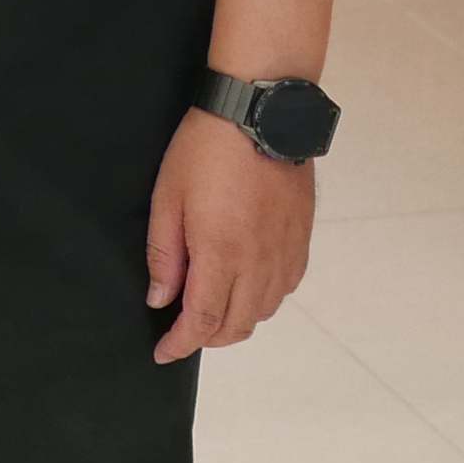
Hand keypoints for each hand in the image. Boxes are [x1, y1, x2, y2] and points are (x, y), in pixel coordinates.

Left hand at [146, 109, 312, 363]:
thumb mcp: (168, 198)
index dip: (181, 344)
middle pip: (237, 326)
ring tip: (212, 305)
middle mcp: (260, 260)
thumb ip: (164, 255)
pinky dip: (263, 299)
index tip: (163, 352)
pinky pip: (286, 287)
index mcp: (222, 252)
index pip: (203, 321)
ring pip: (264, 311)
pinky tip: (246, 284)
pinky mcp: (302, 237)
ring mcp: (286, 250)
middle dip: (207, 337)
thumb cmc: (206, 149)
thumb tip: (161, 300)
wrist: (260, 110)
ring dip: (236, 320)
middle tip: (183, 329)